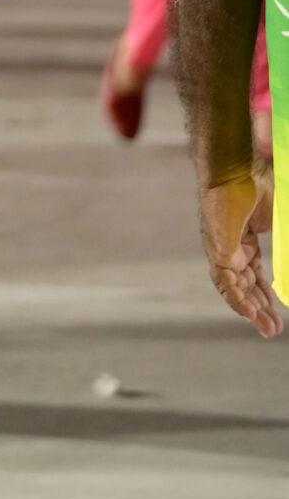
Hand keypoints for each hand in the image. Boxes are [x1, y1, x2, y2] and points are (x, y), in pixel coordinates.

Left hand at [199, 173, 281, 338]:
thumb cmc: (260, 186)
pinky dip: (237, 299)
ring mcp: (223, 248)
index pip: (254, 274)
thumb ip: (287, 245)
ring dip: (250, 310)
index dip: (265, 295)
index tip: (277, 315)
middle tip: (274, 329)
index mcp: (245, 238)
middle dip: (260, 309)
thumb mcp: (282, 223)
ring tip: (268, 329)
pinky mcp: (217, 249)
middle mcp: (232, 245)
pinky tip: (250, 314)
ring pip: (235, 288)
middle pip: (245, 285)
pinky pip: (225, 281)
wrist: (239, 169)